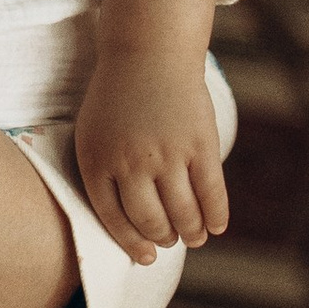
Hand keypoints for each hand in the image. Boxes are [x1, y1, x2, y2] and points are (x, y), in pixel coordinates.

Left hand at [74, 0, 226, 265]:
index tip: (145, 256)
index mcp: (97, 162)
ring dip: (190, 232)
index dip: (132, 243)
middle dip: (162, 237)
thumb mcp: (92, 134)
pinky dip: (216, 216)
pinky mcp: (200, 143)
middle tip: (169, 241)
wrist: (148, 51)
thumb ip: (103, 175)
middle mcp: (130, 162)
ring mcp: (167, 154)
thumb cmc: (117, 98)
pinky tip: (216, 226)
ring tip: (193, 237)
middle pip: (150, 220)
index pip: (114, 220)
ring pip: (183, 213)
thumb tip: (125, 225)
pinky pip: (211, 193)